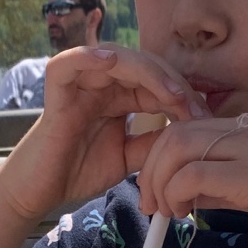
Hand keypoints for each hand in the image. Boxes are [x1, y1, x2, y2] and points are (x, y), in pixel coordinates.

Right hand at [2, 45, 209, 223]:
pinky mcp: (56, 90)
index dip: (182, 96)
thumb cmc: (79, 172)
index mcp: (119, 97)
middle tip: (194, 108)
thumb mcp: (128, 158)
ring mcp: (79, 84)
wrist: (42, 192)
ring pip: (116, 59)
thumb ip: (153, 142)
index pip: (156, 83)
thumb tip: (188, 132)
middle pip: (143, 66)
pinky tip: (112, 62)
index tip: (204, 118)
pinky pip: (69, 62)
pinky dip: (88, 55)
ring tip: (170, 94)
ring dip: (148, 73)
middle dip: (173, 83)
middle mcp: (101, 84)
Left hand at [137, 111, 247, 218]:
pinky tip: (181, 212)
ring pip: (179, 148)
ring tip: (164, 211)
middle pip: (178, 132)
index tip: (157, 185)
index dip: (165, 155)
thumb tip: (184, 196)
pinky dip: (176, 193)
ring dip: (161, 182)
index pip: (193, 127)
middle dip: (153, 168)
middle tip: (149, 202)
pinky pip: (193, 175)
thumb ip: (222, 184)